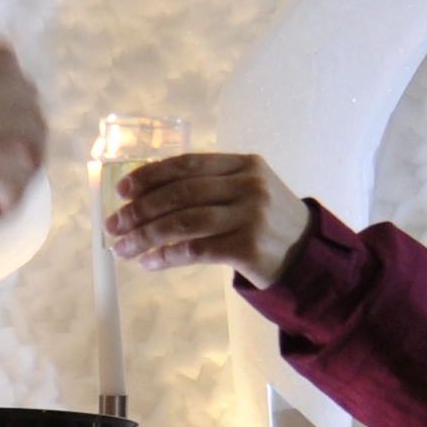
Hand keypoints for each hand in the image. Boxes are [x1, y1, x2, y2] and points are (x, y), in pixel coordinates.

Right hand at [0, 47, 48, 220]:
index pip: (3, 57)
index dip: (16, 85)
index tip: (11, 112)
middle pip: (25, 91)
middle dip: (27, 125)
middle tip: (19, 155)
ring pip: (33, 128)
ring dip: (30, 158)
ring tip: (10, 184)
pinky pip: (21, 170)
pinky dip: (16, 192)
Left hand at [107, 152, 308, 284]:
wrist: (311, 258)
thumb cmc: (270, 225)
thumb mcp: (249, 192)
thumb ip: (210, 187)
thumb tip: (147, 197)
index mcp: (244, 164)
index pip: (187, 164)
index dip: (150, 176)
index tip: (122, 190)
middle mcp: (248, 185)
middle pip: (180, 193)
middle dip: (140, 210)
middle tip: (114, 225)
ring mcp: (251, 215)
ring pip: (183, 222)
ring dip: (146, 236)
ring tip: (123, 248)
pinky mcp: (249, 247)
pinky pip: (196, 250)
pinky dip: (167, 256)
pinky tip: (150, 262)